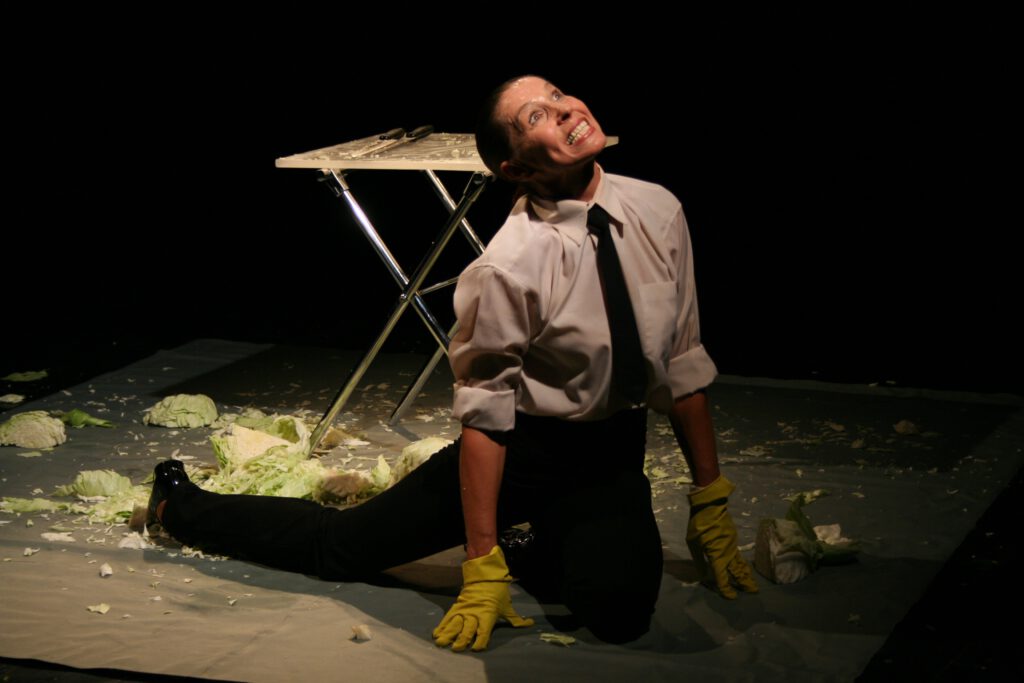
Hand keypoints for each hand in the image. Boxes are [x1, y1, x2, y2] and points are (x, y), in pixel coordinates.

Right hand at [433, 546, 533, 651]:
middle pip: (467, 630)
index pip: (483, 632)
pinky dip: (441, 626)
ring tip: (441, 643)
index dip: (480, 642)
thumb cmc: (498, 593)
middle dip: (461, 641)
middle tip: (457, 649)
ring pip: (455, 624)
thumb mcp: (507, 606)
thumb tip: (530, 624)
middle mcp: (474, 614)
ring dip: (448, 635)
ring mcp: (464, 610)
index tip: (477, 649)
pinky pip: (448, 617)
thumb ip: (516, 619)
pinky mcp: (457, 606)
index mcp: (487, 616)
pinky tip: (436, 634)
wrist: (485, 575)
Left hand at [686, 475, 758, 598]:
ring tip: (751, 583)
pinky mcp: (733, 539)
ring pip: (740, 563)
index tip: (731, 597)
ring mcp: (732, 545)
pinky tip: (742, 567)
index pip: (722, 577)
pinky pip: (738, 555)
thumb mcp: (693, 544)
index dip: (726, 588)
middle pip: (737, 571)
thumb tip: (703, 574)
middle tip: (754, 592)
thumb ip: (699, 560)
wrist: (710, 506)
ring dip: (746, 574)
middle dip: (745, 582)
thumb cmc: (699, 525)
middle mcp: (727, 553)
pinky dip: (742, 564)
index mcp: (717, 556)